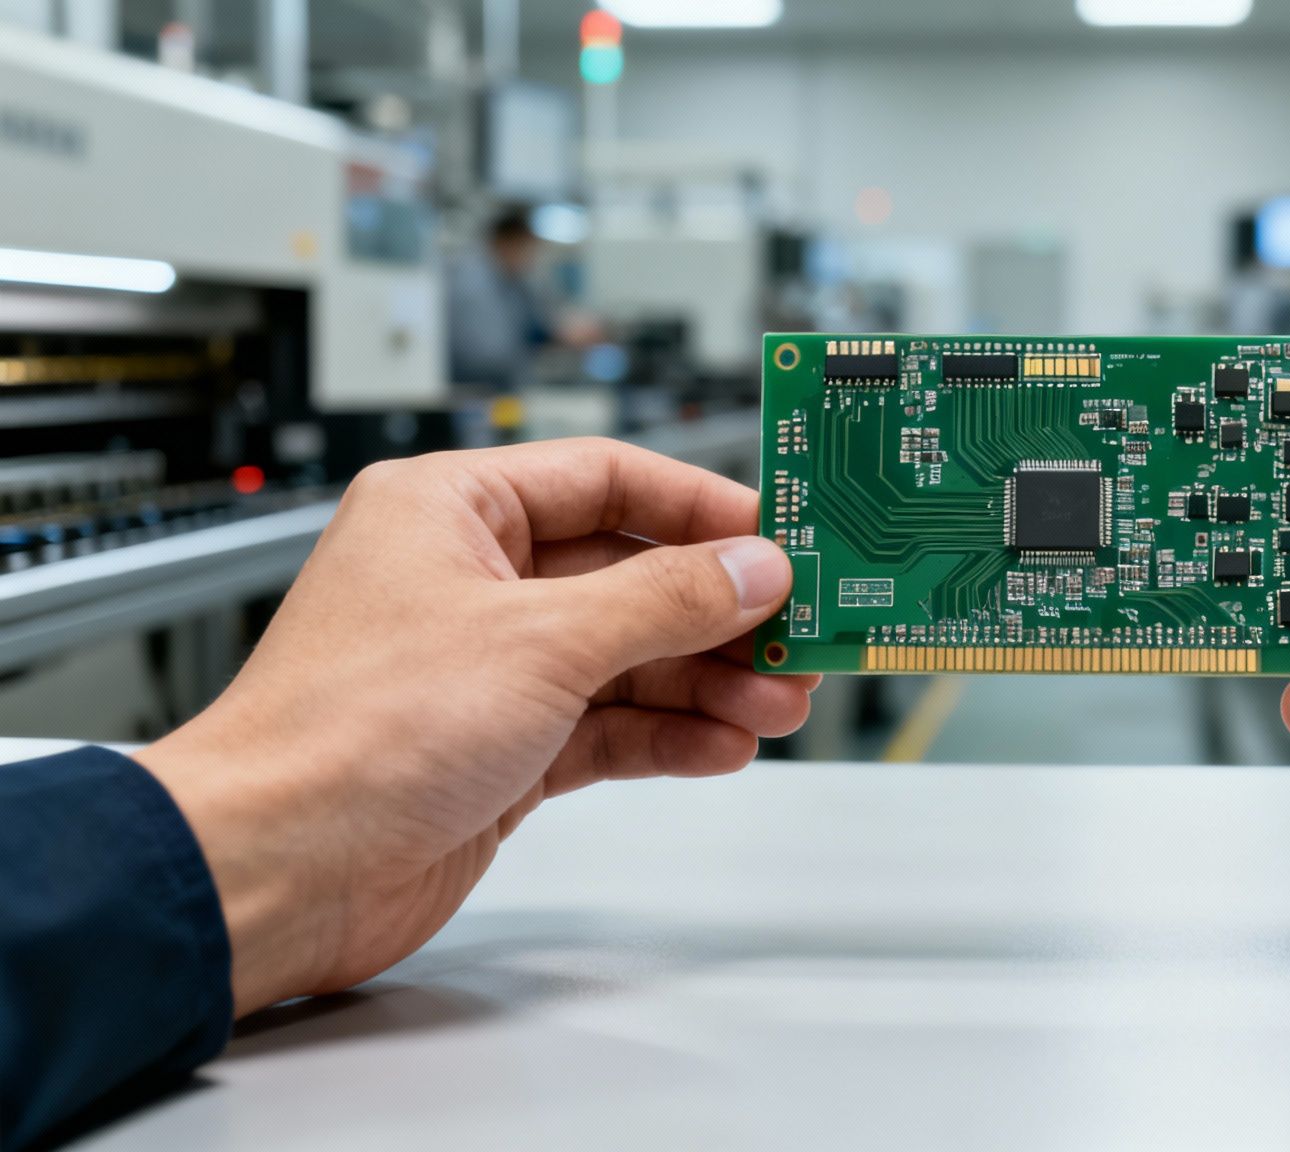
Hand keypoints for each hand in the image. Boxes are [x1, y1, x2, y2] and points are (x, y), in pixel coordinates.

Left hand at [134, 439, 817, 1015]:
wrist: (275, 871)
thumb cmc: (351, 733)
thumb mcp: (540, 640)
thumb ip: (662, 599)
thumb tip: (749, 569)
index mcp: (453, 508)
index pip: (607, 478)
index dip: (701, 505)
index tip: (779, 535)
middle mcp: (468, 579)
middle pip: (629, 574)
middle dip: (718, 611)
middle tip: (798, 636)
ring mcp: (485, 668)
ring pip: (627, 657)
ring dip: (706, 681)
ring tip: (776, 704)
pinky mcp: (498, 749)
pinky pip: (607, 725)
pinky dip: (667, 735)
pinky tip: (723, 746)